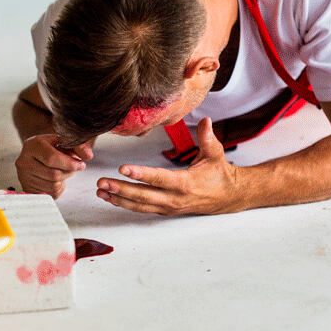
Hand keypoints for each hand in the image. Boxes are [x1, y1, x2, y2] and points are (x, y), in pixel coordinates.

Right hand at [15, 134, 93, 197]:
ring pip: (53, 186)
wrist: (36, 154)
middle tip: (73, 167)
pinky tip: (56, 179)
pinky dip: (59, 188)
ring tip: (62, 171)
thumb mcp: (63, 141)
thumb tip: (88, 156)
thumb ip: (79, 146)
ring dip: (64, 180)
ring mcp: (23, 177)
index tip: (81, 165)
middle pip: (54, 174)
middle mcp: (23, 161)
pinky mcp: (27, 189)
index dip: (69, 163)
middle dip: (69, 172)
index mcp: (32, 145)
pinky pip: (50, 194)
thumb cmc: (51, 147)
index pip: (51, 158)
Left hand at [96, 118, 248, 214]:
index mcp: (185, 183)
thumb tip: (204, 121)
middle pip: (144, 196)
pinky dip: (126, 204)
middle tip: (102, 182)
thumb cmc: (220, 174)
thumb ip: (207, 138)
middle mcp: (175, 198)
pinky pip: (143, 208)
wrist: (228, 197)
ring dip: (119, 199)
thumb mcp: (215, 154)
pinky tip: (112, 198)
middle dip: (121, 189)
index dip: (141, 174)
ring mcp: (169, 207)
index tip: (124, 169)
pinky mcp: (166, 210)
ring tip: (101, 191)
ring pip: (140, 205)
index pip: (159, 179)